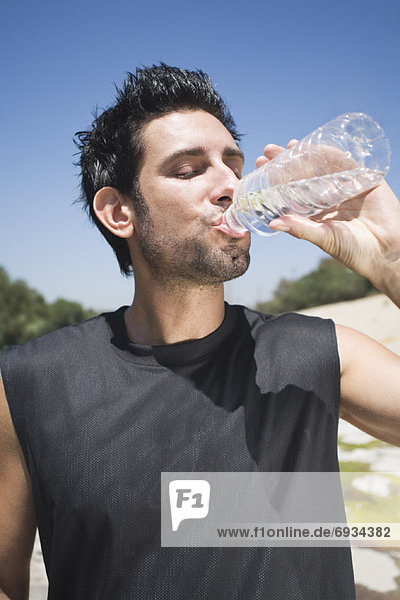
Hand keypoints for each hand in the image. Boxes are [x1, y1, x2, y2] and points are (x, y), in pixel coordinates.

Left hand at [255, 141, 399, 304]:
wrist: (389, 251)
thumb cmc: (355, 251)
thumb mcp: (324, 238)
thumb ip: (301, 229)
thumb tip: (273, 223)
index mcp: (316, 214)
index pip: (291, 193)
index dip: (276, 181)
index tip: (260, 170)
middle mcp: (328, 200)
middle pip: (303, 176)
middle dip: (286, 163)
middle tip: (268, 151)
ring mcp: (346, 189)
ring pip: (322, 167)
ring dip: (305, 155)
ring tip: (288, 144)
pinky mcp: (364, 181)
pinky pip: (346, 163)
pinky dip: (331, 153)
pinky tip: (317, 146)